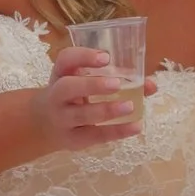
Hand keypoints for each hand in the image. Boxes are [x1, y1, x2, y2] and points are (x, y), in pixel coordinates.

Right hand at [31, 44, 153, 152]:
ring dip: (106, 110)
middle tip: (116, 84)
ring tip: (129, 106)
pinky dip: (117, 131)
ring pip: (81, 115)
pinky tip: (135, 127)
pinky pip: (94, 136)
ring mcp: (63, 119)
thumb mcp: (83, 81)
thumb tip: (152, 84)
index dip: (84, 56)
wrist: (42, 124)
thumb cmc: (71, 96)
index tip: (106, 57)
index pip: (66, 59)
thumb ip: (116, 79)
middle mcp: (57, 95)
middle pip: (67, 87)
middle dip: (91, 85)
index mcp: (61, 73)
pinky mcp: (72, 139)